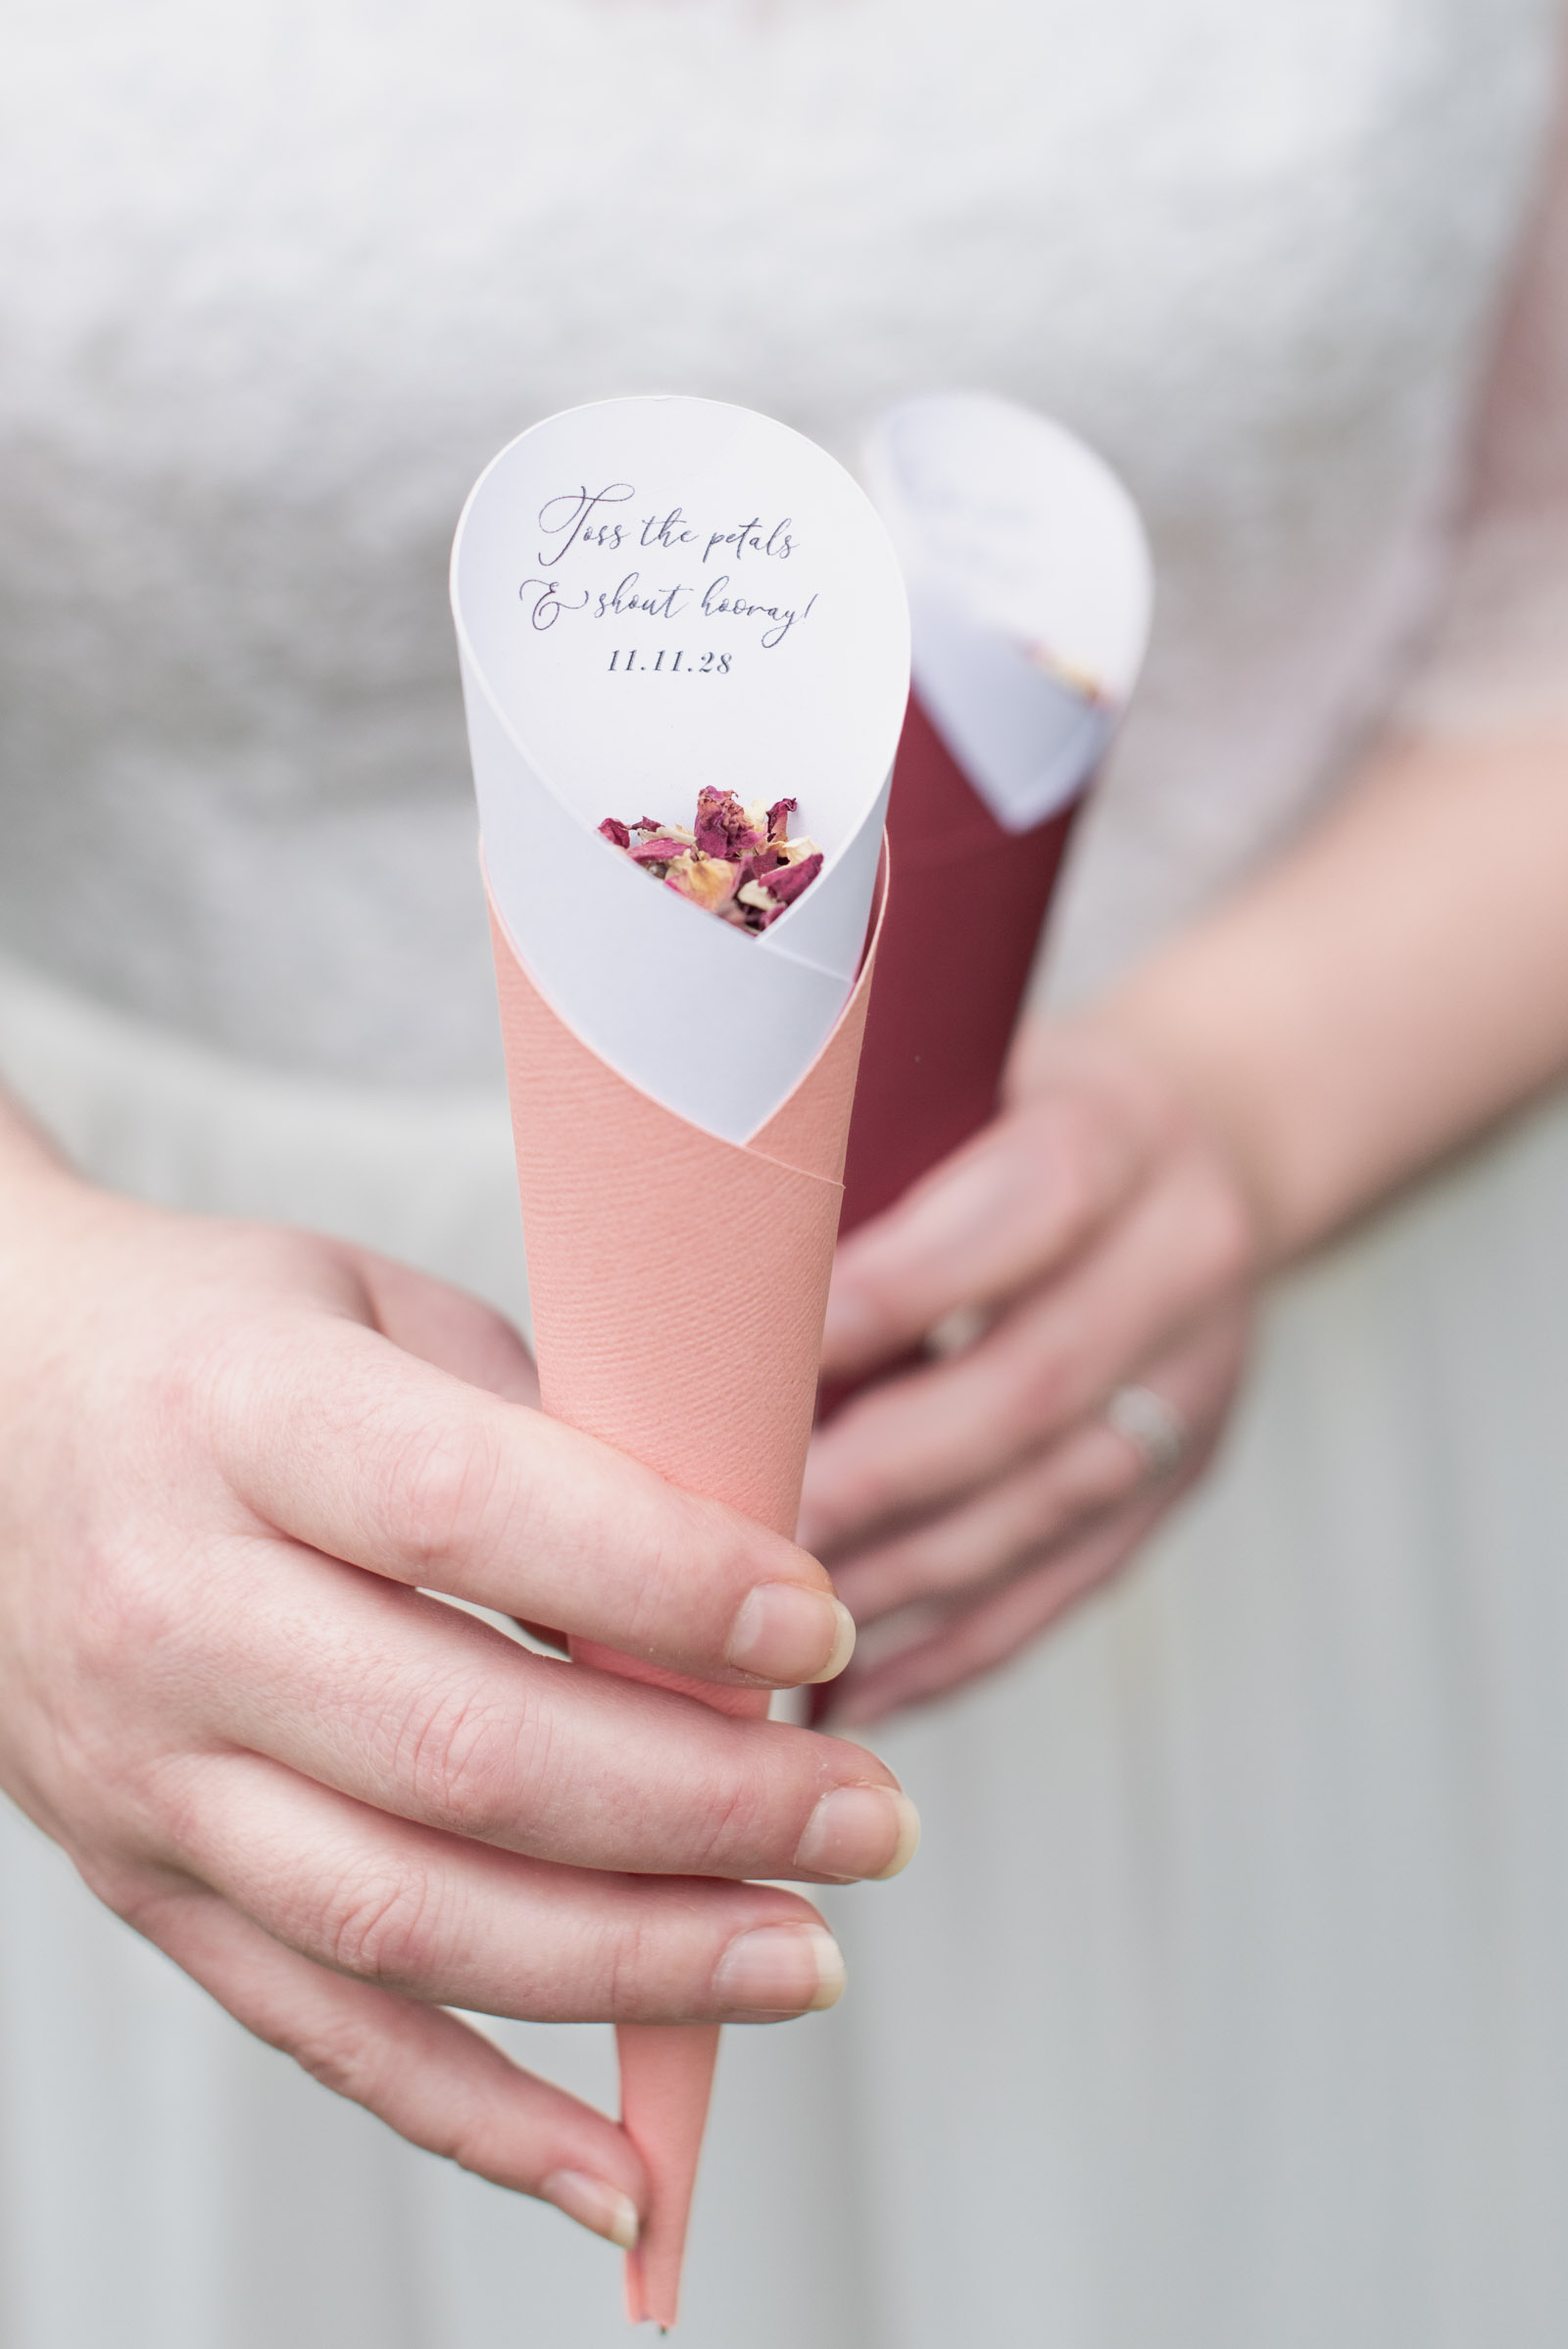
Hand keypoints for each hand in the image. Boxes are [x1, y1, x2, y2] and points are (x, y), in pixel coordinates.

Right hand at [0, 1154, 917, 2256]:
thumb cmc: (219, 1344)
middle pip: (459, 1750)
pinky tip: (625, 2170)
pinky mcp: (142, 1883)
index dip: (663, 1584)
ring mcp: (144, 1769)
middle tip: (867, 1819)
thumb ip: (551, 1435)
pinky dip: (483, 2119)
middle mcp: (170, 1606)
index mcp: (237, 1417)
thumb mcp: (383, 1310)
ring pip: (406, 1921)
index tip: (822, 1628)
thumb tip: (750, 1596)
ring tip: (803, 1958)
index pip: (464, 1512)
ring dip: (634, 1967)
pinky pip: (321, 2030)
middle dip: (705, 1809)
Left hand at [800, 1019, 1256, 1723]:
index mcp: (1116, 1140)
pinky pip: (1068, 1585)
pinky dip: (958, 1646)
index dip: (891, 1297)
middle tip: (746, 1534)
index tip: (765, 1361)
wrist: (1214, 1153)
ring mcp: (1193, 1387)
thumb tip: (678, 1266)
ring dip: (903, 1578)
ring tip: (775, 1631)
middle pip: (1026, 1391)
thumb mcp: (962, 1087)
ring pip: (1046, 1507)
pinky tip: (858, 1687)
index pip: (1012, 1220)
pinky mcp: (1182, 1483)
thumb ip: (860, 1166)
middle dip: (877, 1475)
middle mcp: (1177, 1267)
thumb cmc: (1021, 1120)